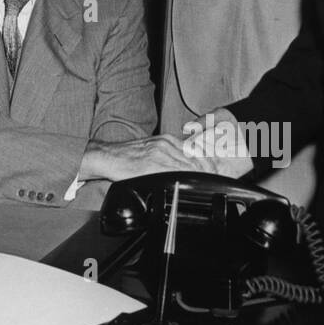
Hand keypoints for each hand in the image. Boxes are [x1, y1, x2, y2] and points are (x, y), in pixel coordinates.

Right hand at [78, 134, 214, 183]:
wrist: (108, 156)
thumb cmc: (128, 156)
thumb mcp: (152, 149)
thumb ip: (169, 154)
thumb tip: (184, 165)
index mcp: (167, 140)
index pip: (196, 150)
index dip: (208, 162)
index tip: (214, 171)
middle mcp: (166, 144)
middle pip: (196, 159)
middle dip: (208, 170)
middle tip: (215, 179)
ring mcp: (160, 154)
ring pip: (188, 166)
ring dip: (199, 176)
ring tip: (206, 183)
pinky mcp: (152, 165)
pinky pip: (175, 172)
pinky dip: (185, 179)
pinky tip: (189, 184)